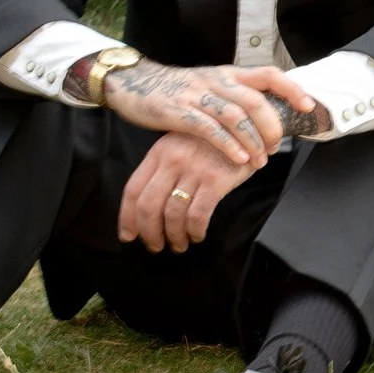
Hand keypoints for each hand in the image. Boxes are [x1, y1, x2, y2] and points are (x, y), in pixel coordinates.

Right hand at [96, 58, 330, 167]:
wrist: (133, 83)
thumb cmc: (177, 90)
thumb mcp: (210, 86)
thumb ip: (234, 97)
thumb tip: (266, 116)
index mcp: (228, 74)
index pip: (267, 74)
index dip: (291, 88)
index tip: (308, 106)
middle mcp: (216, 81)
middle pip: (255, 100)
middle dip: (272, 126)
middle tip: (277, 147)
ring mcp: (197, 95)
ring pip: (235, 116)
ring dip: (253, 140)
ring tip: (261, 161)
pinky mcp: (178, 111)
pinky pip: (209, 129)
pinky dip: (228, 145)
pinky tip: (240, 160)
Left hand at [120, 132, 257, 253]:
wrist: (246, 126)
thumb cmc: (213, 141)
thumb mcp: (181, 145)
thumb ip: (163, 168)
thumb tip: (146, 205)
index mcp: (159, 152)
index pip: (133, 189)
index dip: (127, 217)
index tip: (128, 235)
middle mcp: (173, 160)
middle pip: (149, 205)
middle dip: (149, 232)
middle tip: (155, 246)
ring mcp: (194, 170)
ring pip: (173, 214)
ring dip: (174, 236)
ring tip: (179, 245)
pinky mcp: (216, 180)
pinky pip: (198, 215)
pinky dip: (195, 231)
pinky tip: (197, 235)